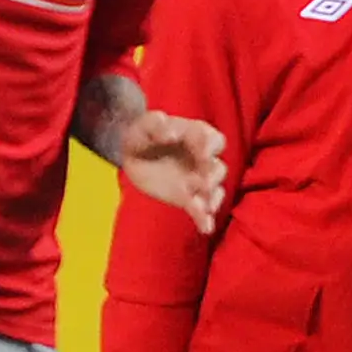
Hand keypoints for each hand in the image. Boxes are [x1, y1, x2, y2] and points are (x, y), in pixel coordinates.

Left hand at [118, 109, 227, 234]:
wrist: (134, 154)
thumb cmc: (142, 134)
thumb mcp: (143, 125)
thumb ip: (154, 122)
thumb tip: (168, 129)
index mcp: (197, 136)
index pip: (213, 140)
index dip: (210, 146)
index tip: (202, 153)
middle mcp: (203, 159)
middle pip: (217, 168)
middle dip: (213, 176)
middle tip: (204, 184)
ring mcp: (197, 180)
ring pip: (213, 190)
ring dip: (212, 198)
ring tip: (206, 207)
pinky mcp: (188, 198)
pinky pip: (200, 209)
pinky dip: (204, 219)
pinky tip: (205, 228)